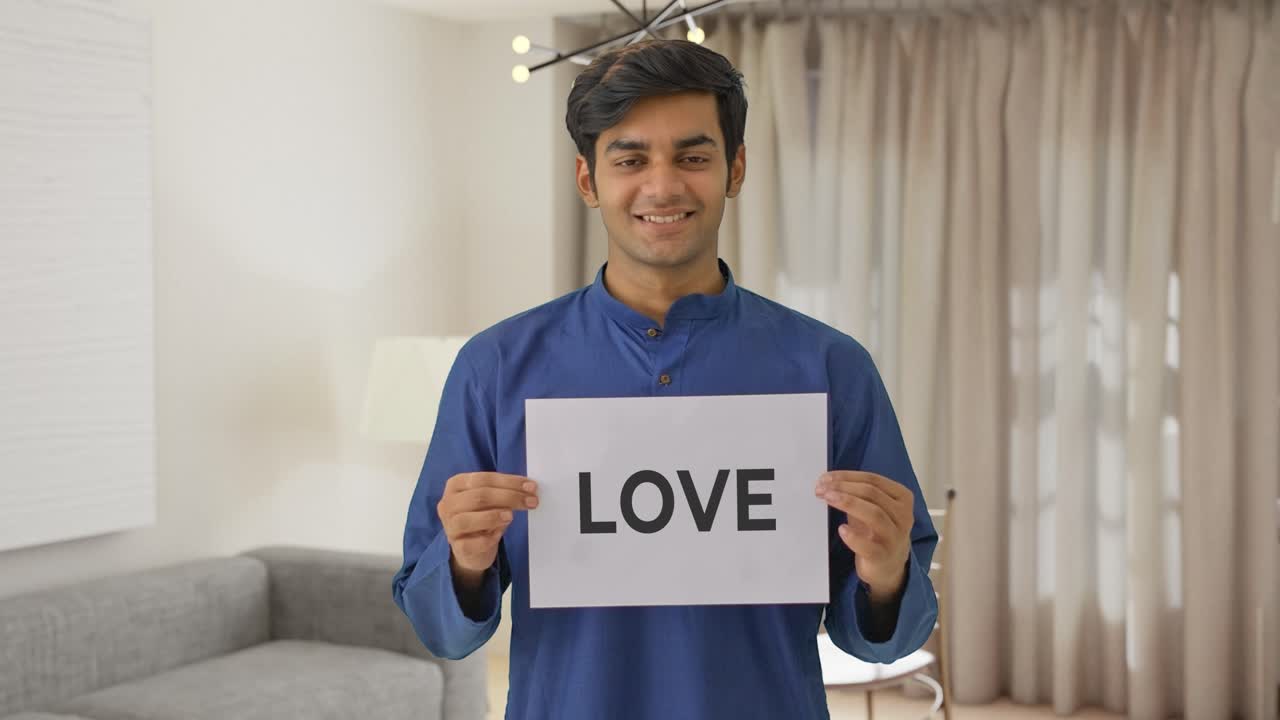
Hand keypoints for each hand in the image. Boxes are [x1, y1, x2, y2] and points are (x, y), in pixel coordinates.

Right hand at [437, 472, 538, 587]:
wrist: (472, 549)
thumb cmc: (483, 517)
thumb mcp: (492, 501)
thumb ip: (504, 492)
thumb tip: (528, 488)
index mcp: (456, 485)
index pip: (483, 479)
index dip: (509, 482)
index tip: (531, 486)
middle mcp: (448, 503)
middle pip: (479, 497)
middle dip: (509, 497)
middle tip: (532, 501)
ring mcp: (449, 526)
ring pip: (468, 519)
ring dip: (493, 516)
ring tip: (511, 516)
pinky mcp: (456, 547)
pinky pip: (470, 543)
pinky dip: (487, 539)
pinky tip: (498, 536)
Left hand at [815, 471, 914, 602]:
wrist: (889, 566)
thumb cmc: (878, 531)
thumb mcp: (872, 507)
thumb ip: (857, 494)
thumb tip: (827, 481)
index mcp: (902, 498)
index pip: (873, 480)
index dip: (847, 477)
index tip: (826, 478)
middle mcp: (903, 515)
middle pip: (873, 493)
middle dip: (844, 488)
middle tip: (822, 488)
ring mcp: (895, 537)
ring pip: (874, 514)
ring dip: (848, 503)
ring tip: (828, 499)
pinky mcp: (883, 556)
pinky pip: (869, 545)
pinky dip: (854, 537)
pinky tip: (842, 529)